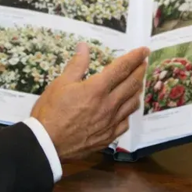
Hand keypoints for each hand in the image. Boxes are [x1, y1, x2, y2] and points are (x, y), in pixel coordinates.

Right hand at [31, 44, 148, 159]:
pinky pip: (125, 122)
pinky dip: (128, 112)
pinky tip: (126, 110)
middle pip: (132, 84)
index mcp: (97, 88)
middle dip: (140, 71)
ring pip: (132, 104)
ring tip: (138, 84)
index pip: (122, 68)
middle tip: (144, 63)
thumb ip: (76, 65)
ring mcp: (110, 122)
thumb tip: (84, 47)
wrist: (47, 144)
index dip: (135, 57)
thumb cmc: (51, 112)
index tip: (144, 50)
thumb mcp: (60, 83)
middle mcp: (109, 105)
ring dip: (137, 90)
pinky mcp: (108, 137)